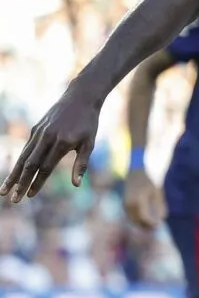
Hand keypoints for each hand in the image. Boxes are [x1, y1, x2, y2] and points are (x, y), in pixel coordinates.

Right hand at [4, 87, 104, 202]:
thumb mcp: (90, 143)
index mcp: (61, 143)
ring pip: (23, 157)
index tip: (29, 196)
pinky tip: (15, 174)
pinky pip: (26, 148)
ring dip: (13, 174)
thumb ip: (81, 164)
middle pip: (29, 164)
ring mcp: (38, 133)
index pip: (45, 168)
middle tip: (12, 199)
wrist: (79, 98)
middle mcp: (46, 138)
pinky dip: (19, 162)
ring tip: (4, 190)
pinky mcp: (35, 129)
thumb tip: (76, 185)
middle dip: (20, 183)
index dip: (37, 183)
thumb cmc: (88, 123)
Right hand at [124, 168, 163, 227]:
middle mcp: (129, 203)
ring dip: (141, 225)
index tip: (158, 225)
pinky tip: (144, 221)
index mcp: (139, 200)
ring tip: (151, 226)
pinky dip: (136, 220)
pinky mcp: (124, 205)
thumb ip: (160, 206)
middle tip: (155, 228)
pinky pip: (130, 216)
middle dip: (146, 226)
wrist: (136, 174)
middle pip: (137, 221)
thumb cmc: (149, 183)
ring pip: (132, 220)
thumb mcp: (158, 193)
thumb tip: (162, 219)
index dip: (151, 223)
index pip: (144, 217)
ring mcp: (125, 205)